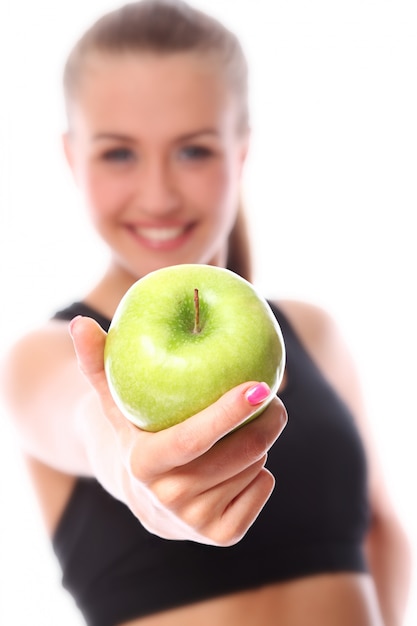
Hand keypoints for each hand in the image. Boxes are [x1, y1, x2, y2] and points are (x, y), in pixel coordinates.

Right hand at [70, 316, 286, 545]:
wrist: (145, 495)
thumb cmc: (136, 432)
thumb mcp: (116, 400)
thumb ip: (97, 362)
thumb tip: (79, 322)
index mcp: (144, 464)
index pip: (193, 439)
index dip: (227, 413)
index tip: (258, 386)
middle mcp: (168, 499)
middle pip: (239, 454)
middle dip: (266, 420)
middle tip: (270, 395)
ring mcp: (195, 522)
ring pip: (255, 468)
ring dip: (260, 443)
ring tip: (247, 427)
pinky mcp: (221, 536)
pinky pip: (262, 490)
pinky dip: (261, 471)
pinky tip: (241, 462)